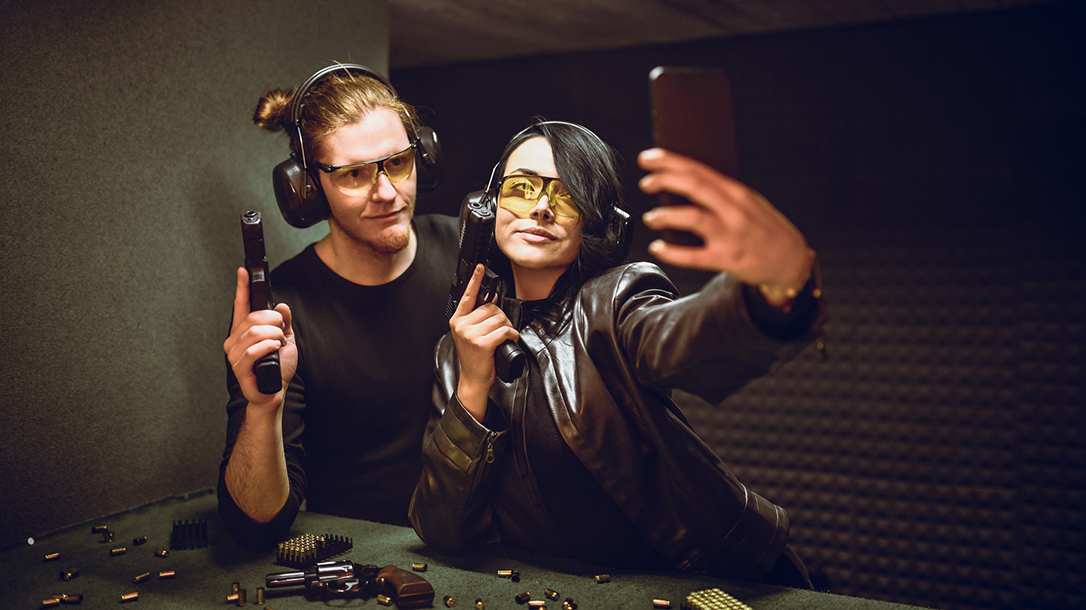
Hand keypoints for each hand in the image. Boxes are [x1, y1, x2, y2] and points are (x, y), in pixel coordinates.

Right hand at [223, 267, 297, 409]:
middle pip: (253, 317)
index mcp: (244, 332)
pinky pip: (254, 349)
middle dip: (274, 321)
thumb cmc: (277, 369)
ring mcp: (234, 354)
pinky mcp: (238, 367)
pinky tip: (274, 352)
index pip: (241, 305)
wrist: (274, 394)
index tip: (244, 271)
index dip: (242, 287)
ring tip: (278, 345)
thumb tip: (281, 306)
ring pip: (255, 331)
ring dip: (274, 336)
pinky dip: (269, 347)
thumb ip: (284, 323)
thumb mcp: (286, 341)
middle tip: (281, 333)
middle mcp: (235, 340)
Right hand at [449, 264, 518, 420]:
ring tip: (502, 338)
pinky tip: (508, 341)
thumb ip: (477, 318)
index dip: (475, 280)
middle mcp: (461, 325)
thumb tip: (493, 300)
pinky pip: (504, 330)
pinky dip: (511, 335)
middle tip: (499, 332)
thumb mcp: (470, 334)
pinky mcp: (481, 343)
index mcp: (457, 320)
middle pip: (491, 308)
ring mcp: (470, 334)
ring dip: (507, 328)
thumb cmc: (476, 357)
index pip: (467, 296)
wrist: (473, 378)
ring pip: (499, 319)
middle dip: (501, 318)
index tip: (480, 267)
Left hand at [638, 148, 812, 303]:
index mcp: (736, 192)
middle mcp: (734, 210)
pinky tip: (658, 247)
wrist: (789, 260)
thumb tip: (681, 184)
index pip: (699, 169)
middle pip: (694, 186)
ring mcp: (731, 234)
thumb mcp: (747, 203)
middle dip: (665, 180)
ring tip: (650, 217)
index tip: (648, 158)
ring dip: (666, 215)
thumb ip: (718, 194)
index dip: (670, 162)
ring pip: (694, 218)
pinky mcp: (728, 259)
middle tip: (645, 182)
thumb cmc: (763, 229)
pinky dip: (672, 252)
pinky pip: (694, 256)